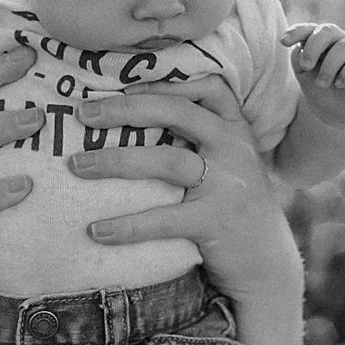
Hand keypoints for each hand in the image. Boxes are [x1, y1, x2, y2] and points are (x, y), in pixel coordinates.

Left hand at [68, 89, 301, 299]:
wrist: (267, 262)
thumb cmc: (232, 206)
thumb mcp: (227, 163)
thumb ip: (197, 138)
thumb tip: (129, 117)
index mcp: (234, 129)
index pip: (207, 86)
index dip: (164, 81)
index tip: (120, 82)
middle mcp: (234, 148)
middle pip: (177, 113)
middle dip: (125, 109)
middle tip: (82, 113)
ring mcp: (228, 184)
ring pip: (166, 161)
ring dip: (115, 161)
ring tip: (77, 165)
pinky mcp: (216, 222)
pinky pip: (164, 219)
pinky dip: (127, 225)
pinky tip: (96, 231)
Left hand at [281, 23, 344, 125]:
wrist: (334, 112)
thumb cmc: (318, 89)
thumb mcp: (303, 74)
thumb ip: (299, 59)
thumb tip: (300, 47)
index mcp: (322, 39)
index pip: (310, 29)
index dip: (297, 31)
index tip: (283, 42)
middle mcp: (340, 40)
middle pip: (328, 31)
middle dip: (313, 48)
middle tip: (305, 67)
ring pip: (344, 47)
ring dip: (328, 67)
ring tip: (321, 83)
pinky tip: (339, 84)